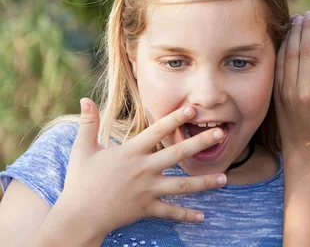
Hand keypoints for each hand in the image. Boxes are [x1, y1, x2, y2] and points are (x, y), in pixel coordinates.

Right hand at [54, 98, 227, 239]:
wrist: (77, 217)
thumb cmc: (80, 181)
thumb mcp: (82, 149)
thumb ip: (88, 123)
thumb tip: (85, 98)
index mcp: (130, 152)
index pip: (156, 131)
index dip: (174, 119)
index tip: (193, 109)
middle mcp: (143, 169)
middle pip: (177, 154)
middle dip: (200, 143)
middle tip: (221, 134)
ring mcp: (147, 190)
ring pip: (181, 185)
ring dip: (204, 182)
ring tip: (224, 179)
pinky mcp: (146, 208)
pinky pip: (169, 212)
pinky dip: (186, 215)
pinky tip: (202, 216)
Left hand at [275, 12, 309, 160]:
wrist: (306, 148)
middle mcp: (305, 88)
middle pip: (304, 48)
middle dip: (306, 27)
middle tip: (309, 14)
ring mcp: (288, 90)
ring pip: (289, 53)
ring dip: (293, 33)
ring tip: (297, 20)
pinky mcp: (277, 93)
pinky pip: (279, 64)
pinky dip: (282, 47)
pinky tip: (286, 37)